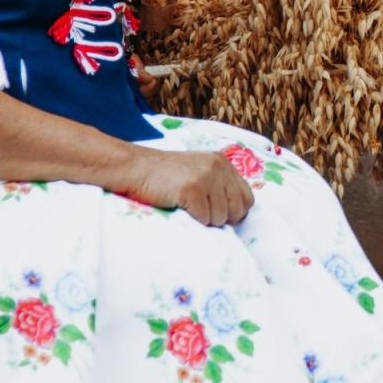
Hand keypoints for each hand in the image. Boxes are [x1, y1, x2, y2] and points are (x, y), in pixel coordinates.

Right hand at [123, 149, 253, 225]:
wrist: (135, 168)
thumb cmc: (165, 177)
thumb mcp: (199, 172)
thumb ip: (220, 185)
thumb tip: (239, 214)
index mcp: (223, 163)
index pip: (247, 198)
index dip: (235, 212)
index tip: (218, 215)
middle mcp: (218, 167)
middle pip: (237, 209)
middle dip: (221, 219)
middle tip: (200, 213)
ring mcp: (206, 177)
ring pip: (220, 217)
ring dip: (204, 220)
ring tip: (187, 207)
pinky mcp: (192, 189)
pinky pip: (204, 218)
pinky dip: (193, 220)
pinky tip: (180, 207)